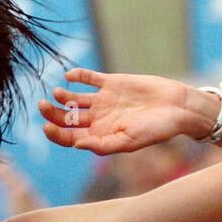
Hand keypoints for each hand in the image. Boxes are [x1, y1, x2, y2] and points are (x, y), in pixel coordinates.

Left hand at [37, 69, 218, 155]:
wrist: (179, 108)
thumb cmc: (157, 130)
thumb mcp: (130, 141)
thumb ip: (103, 145)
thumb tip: (76, 144)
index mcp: (100, 136)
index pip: (70, 137)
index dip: (56, 134)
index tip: (46, 127)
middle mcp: (98, 119)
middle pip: (67, 118)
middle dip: (52, 113)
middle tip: (43, 105)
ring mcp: (103, 101)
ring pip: (74, 98)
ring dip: (63, 95)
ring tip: (57, 93)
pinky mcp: (112, 83)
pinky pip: (90, 79)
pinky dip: (78, 76)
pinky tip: (70, 75)